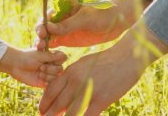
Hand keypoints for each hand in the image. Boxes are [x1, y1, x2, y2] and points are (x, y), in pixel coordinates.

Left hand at [0, 44, 67, 87]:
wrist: (16, 65)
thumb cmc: (27, 57)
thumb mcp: (40, 55)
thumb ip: (52, 56)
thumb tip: (65, 56)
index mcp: (52, 56)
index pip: (63, 58)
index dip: (57, 60)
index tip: (48, 59)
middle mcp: (52, 65)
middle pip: (60, 69)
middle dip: (50, 69)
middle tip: (40, 67)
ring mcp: (49, 74)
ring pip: (57, 77)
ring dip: (47, 75)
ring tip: (39, 73)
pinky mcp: (45, 82)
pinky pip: (52, 85)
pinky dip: (47, 81)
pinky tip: (40, 78)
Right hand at [35, 0, 136, 49]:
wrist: (117, 20)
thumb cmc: (102, 14)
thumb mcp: (85, 19)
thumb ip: (67, 24)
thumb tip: (48, 27)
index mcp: (63, 7)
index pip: (48, 16)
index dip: (42, 24)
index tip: (41, 33)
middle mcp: (61, 18)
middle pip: (46, 27)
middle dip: (41, 36)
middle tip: (39, 45)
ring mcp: (64, 29)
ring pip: (49, 37)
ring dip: (43, 44)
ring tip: (40, 52)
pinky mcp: (68, 39)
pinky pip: (56, 45)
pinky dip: (50, 50)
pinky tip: (47, 57)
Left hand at [38, 41, 152, 115]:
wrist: (127, 57)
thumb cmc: (106, 61)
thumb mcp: (85, 64)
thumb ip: (73, 76)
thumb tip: (64, 89)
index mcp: (70, 72)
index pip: (50, 90)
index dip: (44, 103)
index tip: (41, 111)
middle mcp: (76, 82)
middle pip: (57, 104)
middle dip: (50, 115)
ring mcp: (88, 91)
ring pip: (70, 114)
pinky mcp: (102, 99)